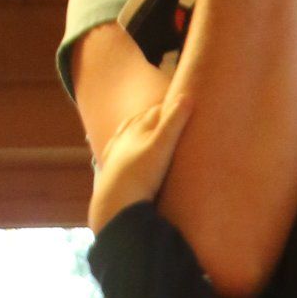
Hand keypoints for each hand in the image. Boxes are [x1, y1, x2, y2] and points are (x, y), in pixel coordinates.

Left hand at [89, 94, 192, 233]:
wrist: (116, 201)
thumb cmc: (142, 173)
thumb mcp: (162, 146)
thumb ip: (174, 121)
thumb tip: (187, 96)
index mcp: (139, 127)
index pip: (156, 111)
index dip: (169, 106)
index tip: (181, 102)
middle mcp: (125, 135)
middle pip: (140, 119)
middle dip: (153, 114)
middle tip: (166, 111)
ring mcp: (115, 151)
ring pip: (125, 132)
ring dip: (134, 125)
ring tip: (141, 123)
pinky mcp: (109, 168)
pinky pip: (113, 150)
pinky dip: (118, 144)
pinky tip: (118, 146)